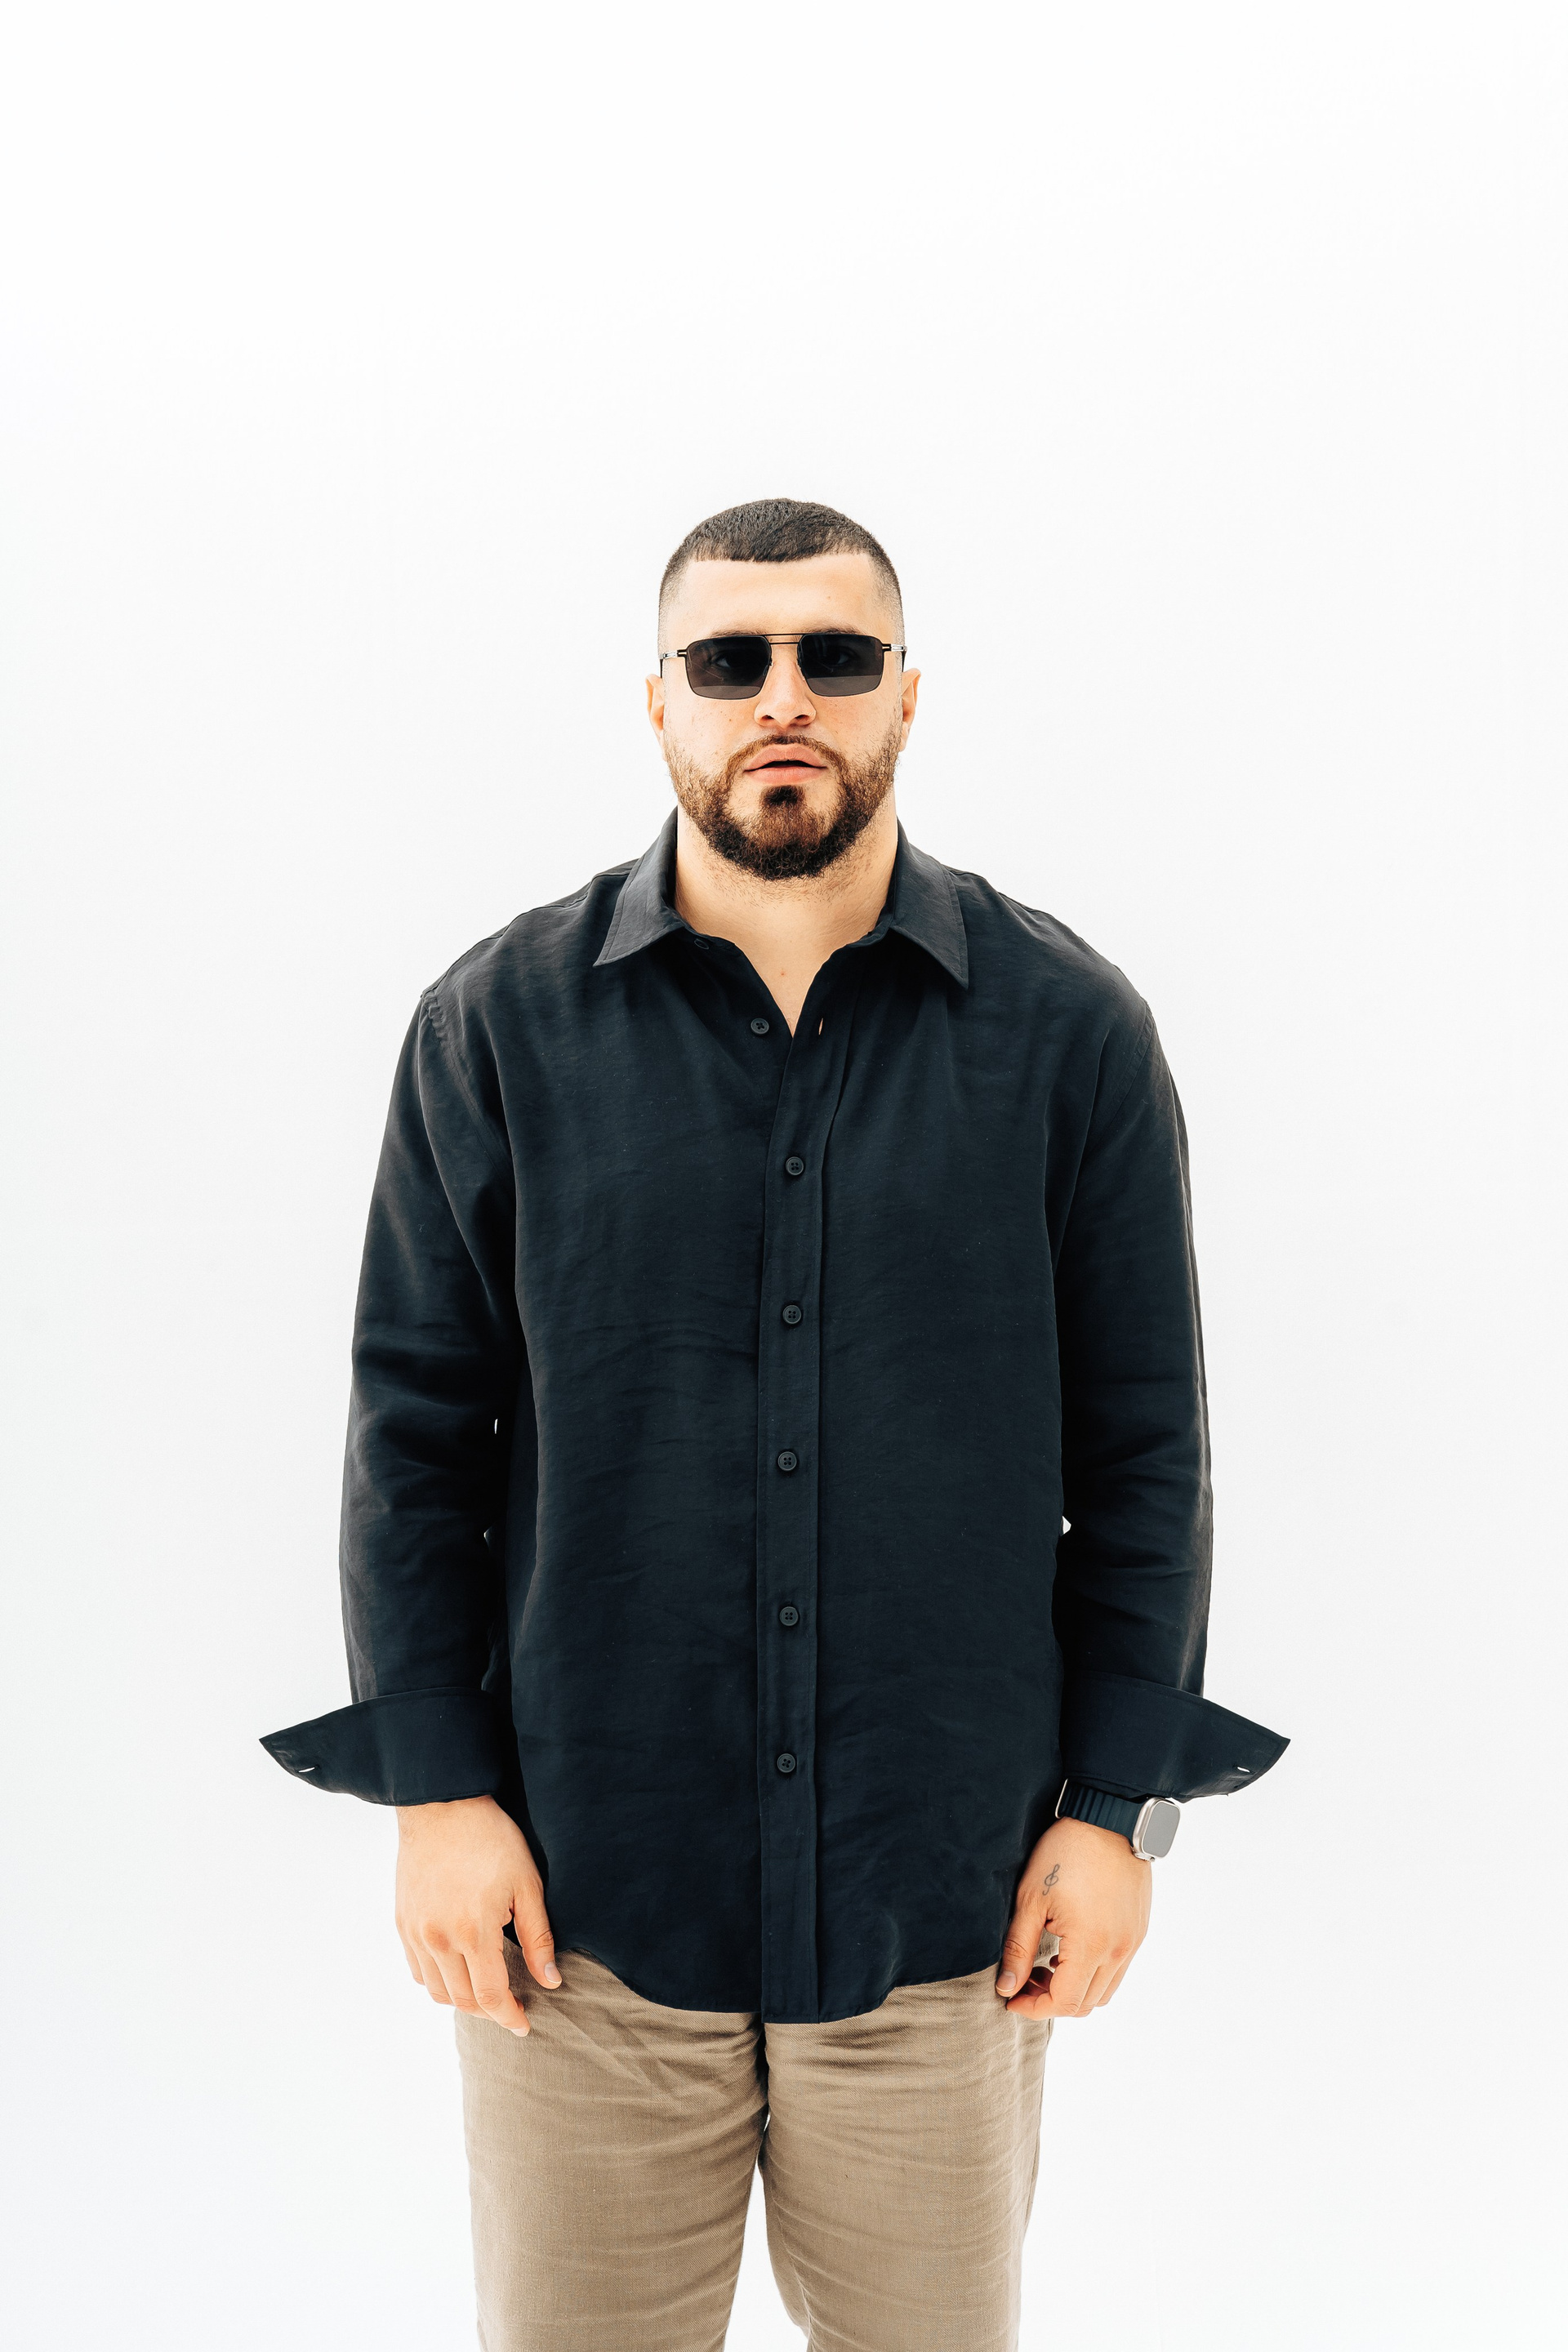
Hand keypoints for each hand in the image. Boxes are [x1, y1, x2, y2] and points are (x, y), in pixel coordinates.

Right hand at [395, 1794, 559, 2035]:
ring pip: (436, 1991)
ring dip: (462, 2000)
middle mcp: (439, 1938)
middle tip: (510, 2005)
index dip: (509, 2017)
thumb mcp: (527, 1884)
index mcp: (474, 1931)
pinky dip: (437, 1981)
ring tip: (485, 1989)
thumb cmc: (492, 1840)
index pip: (491, 1997)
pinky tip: (458, 1969)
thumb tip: (550, 1981)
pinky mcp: (403, 1922)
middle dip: (489, 2011)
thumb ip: (538, 1937)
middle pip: (463, 2000)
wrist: (443, 1807)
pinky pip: (418, 1970)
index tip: (524, 2024)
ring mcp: (416, 1932)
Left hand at [995, 1814, 1150, 2018]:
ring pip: (1105, 1991)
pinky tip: (1070, 1949)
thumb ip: (1018, 1949)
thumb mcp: (1031, 1900)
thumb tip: (1007, 1988)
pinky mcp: (1139, 1929)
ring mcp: (1134, 1941)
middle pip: (1086, 2004)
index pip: (1065, 2003)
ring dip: (1074, 1989)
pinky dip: (1093, 1973)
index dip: (1034, 2009)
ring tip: (1046, 1965)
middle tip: (1025, 1980)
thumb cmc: (1065, 1854)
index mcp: (1091, 1946)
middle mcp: (1119, 1951)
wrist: (1108, 1819)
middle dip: (1051, 2001)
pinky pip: (1118, 1969)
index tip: (1011, 1998)